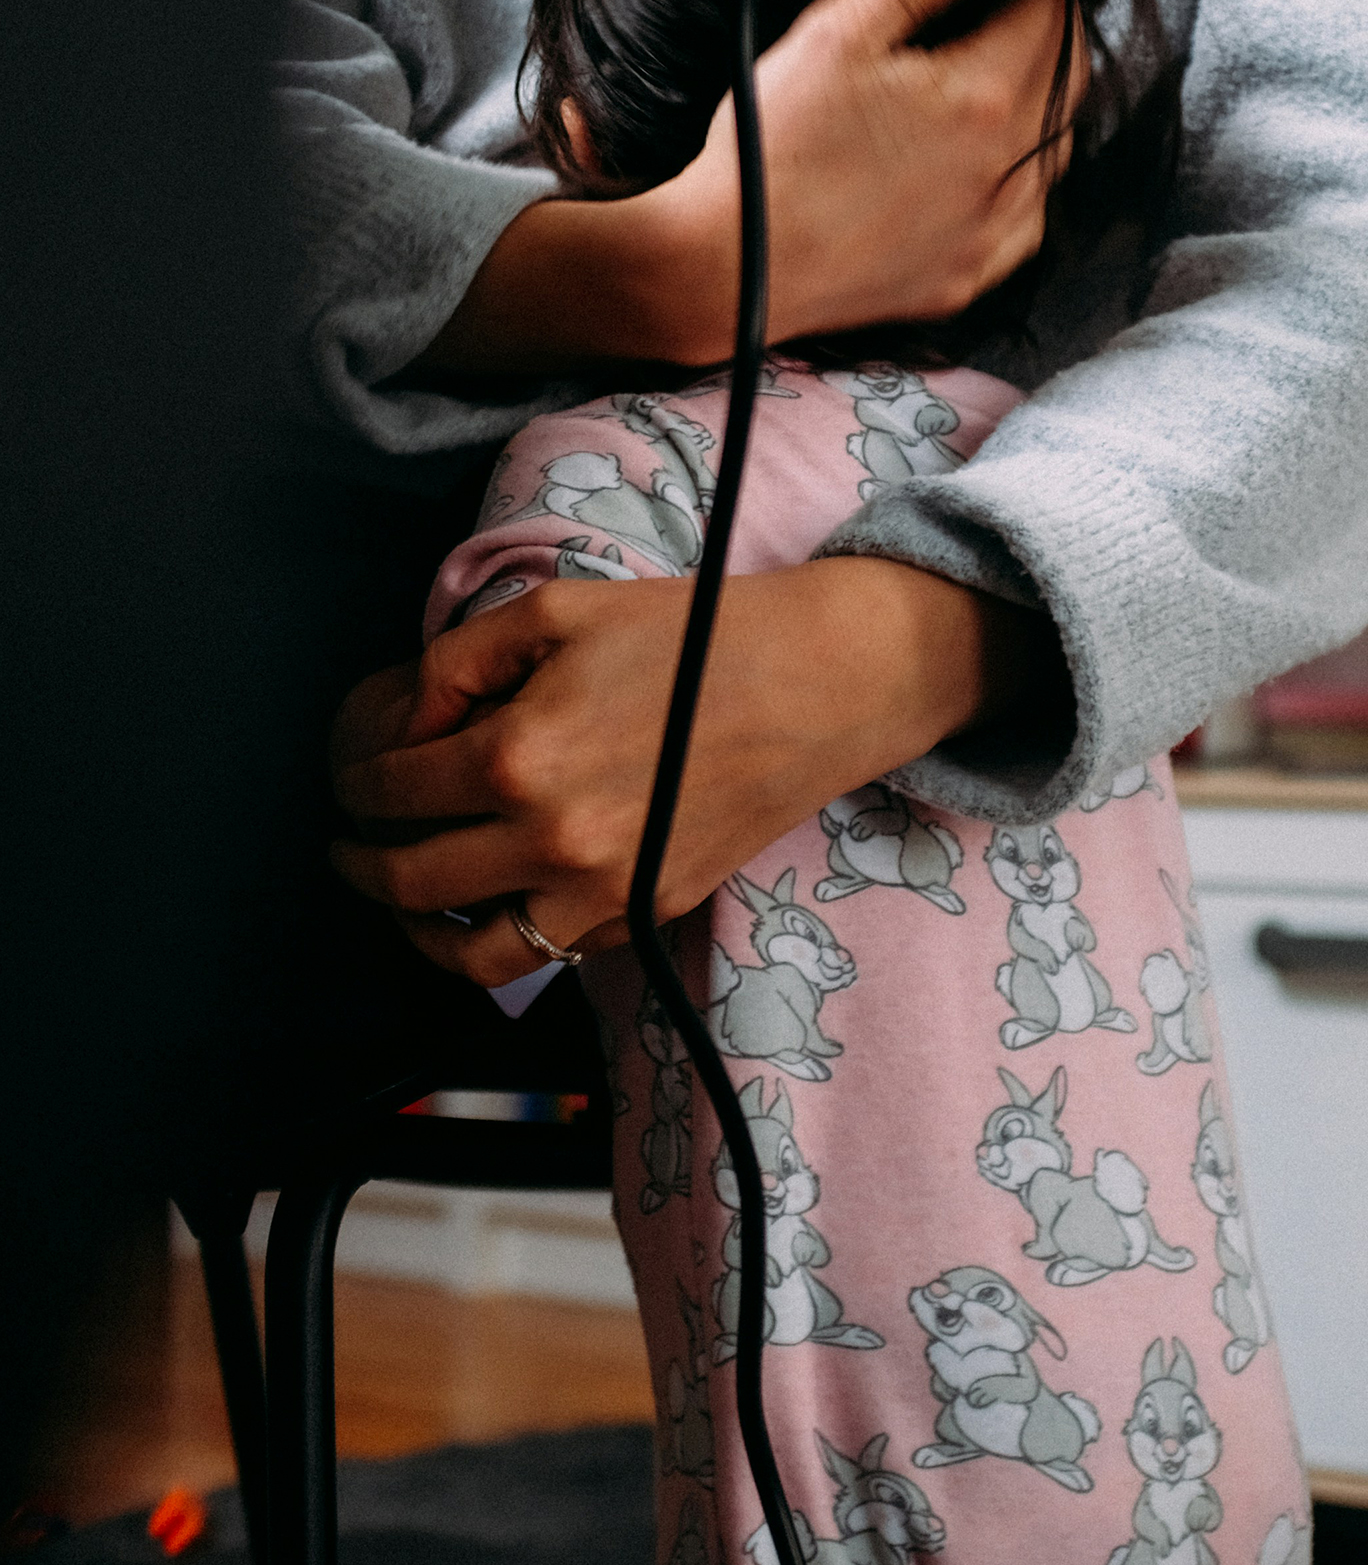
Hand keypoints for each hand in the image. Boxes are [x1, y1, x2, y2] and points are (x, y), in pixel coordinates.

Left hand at [327, 559, 1023, 985]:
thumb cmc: (698, 635)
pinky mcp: (646, 910)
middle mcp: (551, 839)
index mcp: (517, 756)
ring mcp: (602, 888)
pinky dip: (501, 943)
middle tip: (350, 839)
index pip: (387, 788)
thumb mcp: (560, 610)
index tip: (357, 771)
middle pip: (409, 876)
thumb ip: (458, 661)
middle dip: (359, 856)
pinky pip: (548, 954)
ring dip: (416, 927)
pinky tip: (492, 905)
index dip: (355, 777)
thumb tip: (410, 721)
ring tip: (404, 898)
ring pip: (469, 950)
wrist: (821, 683)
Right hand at [426, 0, 1069, 375]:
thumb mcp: (839, 32)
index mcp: (985, 98)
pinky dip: (1025, 174)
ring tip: (1008, 67)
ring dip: (1046, 101)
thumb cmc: (773, 146)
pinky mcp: (975, 273)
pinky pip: (1031, 215)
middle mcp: (1012, 169)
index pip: (1053, 14)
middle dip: (1057, 29)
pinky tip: (989, 157)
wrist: (731, 267)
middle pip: (1071, 78)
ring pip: (1058, 149)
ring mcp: (1000, 231)